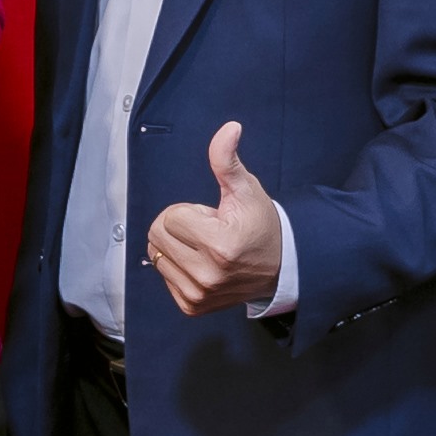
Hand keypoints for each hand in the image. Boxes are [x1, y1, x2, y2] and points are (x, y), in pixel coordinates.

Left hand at [145, 118, 285, 316]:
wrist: (279, 268)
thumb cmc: (260, 226)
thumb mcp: (246, 189)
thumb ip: (227, 160)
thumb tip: (228, 129)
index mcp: (219, 245)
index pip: (169, 217)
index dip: (190, 211)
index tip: (213, 218)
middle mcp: (206, 275)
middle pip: (156, 235)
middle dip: (178, 226)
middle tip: (208, 230)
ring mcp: (198, 294)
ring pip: (156, 255)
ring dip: (175, 246)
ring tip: (205, 247)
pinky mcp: (191, 306)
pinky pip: (163, 275)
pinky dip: (176, 266)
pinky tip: (202, 263)